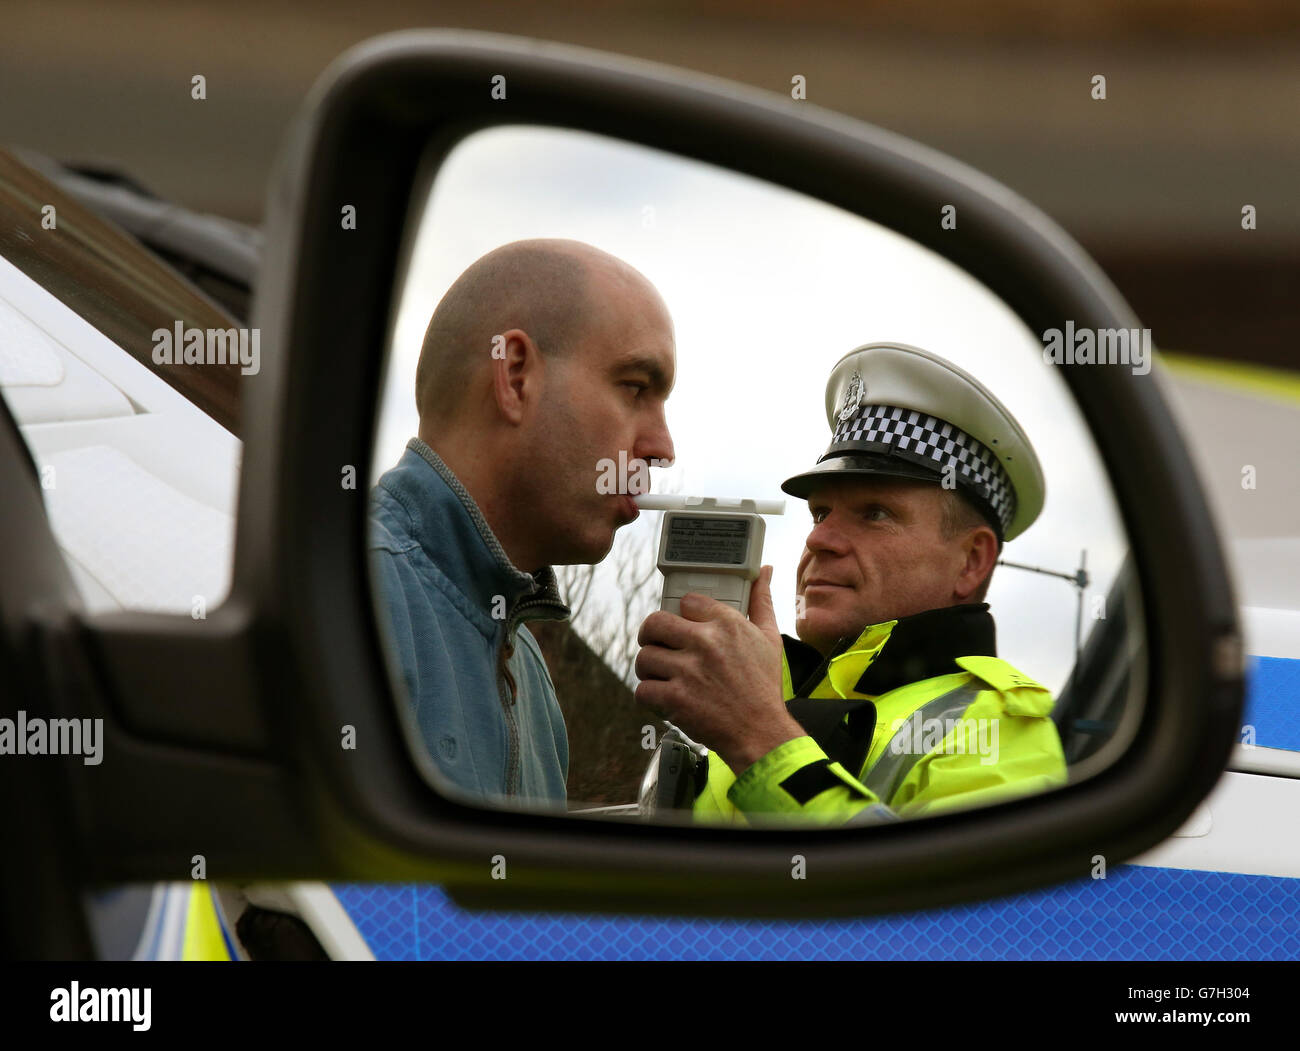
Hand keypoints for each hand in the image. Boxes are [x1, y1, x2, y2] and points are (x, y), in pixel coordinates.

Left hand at [634, 566, 804, 774]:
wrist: (761, 733)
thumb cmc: (763, 687)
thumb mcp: (770, 639)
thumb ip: (762, 602)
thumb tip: (765, 570)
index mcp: (727, 624)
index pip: (686, 601)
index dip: (682, 613)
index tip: (685, 626)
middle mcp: (706, 643)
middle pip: (654, 623)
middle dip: (651, 635)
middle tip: (658, 646)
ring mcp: (688, 672)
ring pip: (645, 657)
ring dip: (649, 668)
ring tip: (662, 675)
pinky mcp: (675, 700)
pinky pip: (642, 689)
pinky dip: (649, 695)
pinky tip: (663, 697)